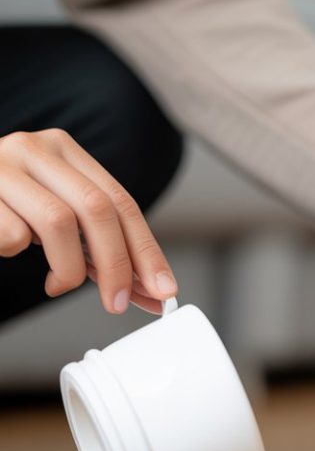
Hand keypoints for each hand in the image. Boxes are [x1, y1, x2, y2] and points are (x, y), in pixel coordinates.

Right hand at [0, 128, 176, 313]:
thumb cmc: (3, 208)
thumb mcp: (55, 218)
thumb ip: (97, 247)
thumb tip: (149, 290)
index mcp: (63, 150)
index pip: (120, 201)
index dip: (145, 249)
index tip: (163, 289)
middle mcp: (34, 148)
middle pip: (98, 208)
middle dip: (117, 264)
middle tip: (117, 302)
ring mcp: (0, 164)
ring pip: (59, 222)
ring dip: (68, 268)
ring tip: (58, 284)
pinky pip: (13, 235)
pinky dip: (19, 253)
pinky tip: (10, 248)